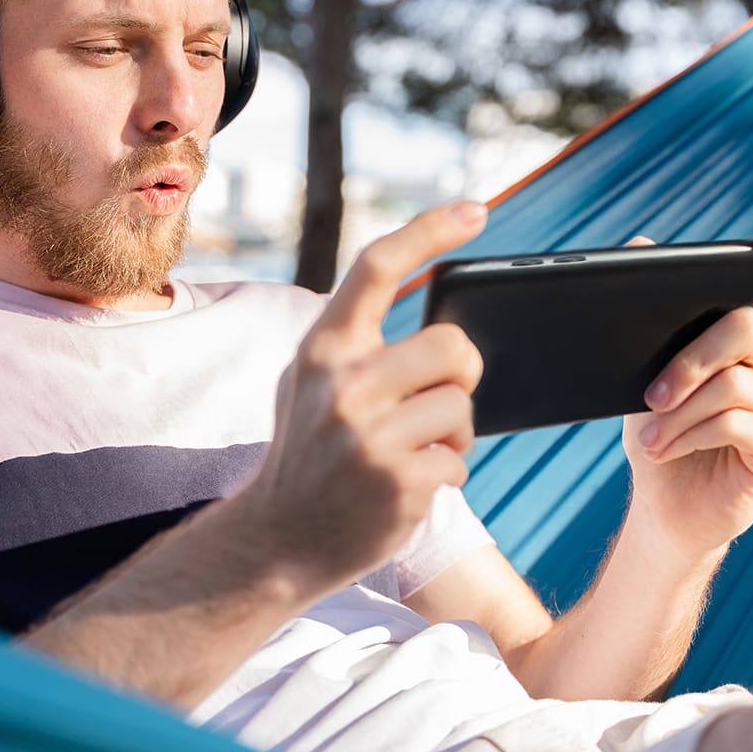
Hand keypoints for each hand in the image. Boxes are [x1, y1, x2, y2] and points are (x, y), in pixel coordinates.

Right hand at [239, 201, 487, 599]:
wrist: (276, 541)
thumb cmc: (307, 452)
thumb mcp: (310, 381)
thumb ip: (354, 343)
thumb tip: (433, 310)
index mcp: (323, 346)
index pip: (378, 266)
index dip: (430, 231)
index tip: (476, 209)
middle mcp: (342, 383)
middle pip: (453, 346)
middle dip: (462, 375)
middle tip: (440, 399)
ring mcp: (369, 435)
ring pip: (462, 409)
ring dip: (452, 435)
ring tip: (414, 452)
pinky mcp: (398, 483)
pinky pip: (460, 463)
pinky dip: (446, 475)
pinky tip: (406, 488)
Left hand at [621, 219, 752, 560]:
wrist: (662, 505)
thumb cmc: (655, 436)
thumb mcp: (638, 378)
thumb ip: (648, 326)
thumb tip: (638, 247)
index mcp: (737, 344)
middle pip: (744, 329)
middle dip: (688, 360)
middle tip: (650, 396)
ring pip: (735, 384)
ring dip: (681, 413)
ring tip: (651, 438)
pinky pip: (740, 424)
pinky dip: (694, 436)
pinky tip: (671, 450)